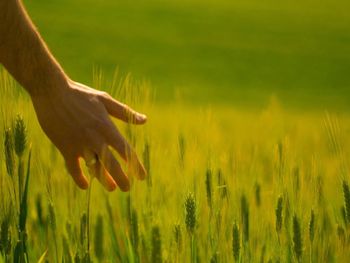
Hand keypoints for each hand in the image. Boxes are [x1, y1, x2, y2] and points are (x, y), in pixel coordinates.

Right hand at [30, 79, 146, 190]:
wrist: (51, 92)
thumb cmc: (80, 94)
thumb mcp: (104, 99)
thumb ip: (124, 112)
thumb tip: (144, 120)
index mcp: (106, 127)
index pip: (125, 150)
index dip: (135, 165)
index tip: (142, 176)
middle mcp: (95, 139)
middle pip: (111, 164)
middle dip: (121, 178)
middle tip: (127, 189)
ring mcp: (79, 145)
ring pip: (94, 168)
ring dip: (104, 180)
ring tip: (111, 188)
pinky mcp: (65, 148)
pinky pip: (72, 168)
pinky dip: (78, 178)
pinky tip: (85, 185)